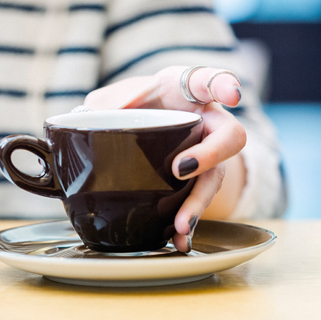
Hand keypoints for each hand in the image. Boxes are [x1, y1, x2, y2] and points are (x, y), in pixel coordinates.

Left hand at [82, 66, 246, 252]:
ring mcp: (208, 153)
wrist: (139, 128)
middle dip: (210, 155)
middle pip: (229, 136)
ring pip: (215, 177)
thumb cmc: (134, 106)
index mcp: (185, 89)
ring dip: (198, 202)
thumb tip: (88, 120)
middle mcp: (207, 121)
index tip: (232, 95)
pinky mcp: (199, 181)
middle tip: (181, 170)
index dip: (224, 84)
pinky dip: (189, 222)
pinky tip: (178, 240)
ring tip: (182, 223)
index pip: (209, 79)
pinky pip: (199, 202)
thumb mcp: (112, 98)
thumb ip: (104, 104)